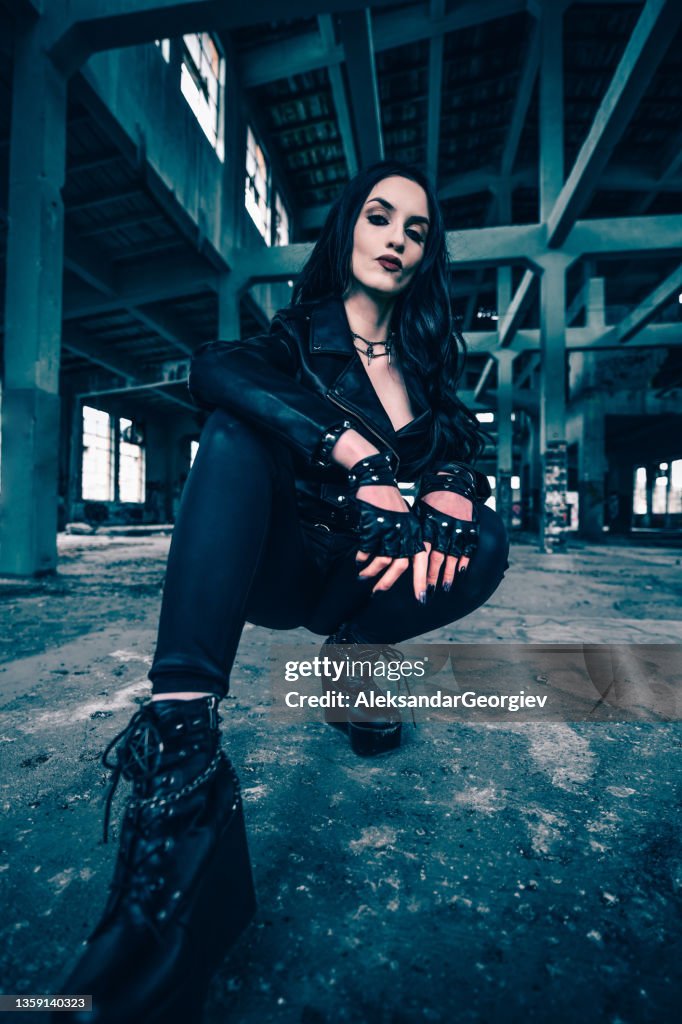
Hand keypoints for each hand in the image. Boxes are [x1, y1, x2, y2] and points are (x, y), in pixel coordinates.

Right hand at [355, 483, 427, 601]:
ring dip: (370, 571)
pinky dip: (362, 558)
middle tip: (377, 593)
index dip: (422, 581)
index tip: (422, 598)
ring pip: (382, 560)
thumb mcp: (403, 519)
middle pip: (400, 566)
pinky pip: (367, 549)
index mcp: (415, 532)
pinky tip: (359, 560)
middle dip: (388, 583)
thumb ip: (404, 539)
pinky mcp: (375, 526)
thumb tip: (398, 564)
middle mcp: (405, 533)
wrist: (376, 480)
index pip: (422, 561)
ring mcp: (390, 530)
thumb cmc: (389, 501)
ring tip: (362, 577)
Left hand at [418, 489, 476, 590]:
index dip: (419, 574)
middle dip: (432, 578)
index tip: (418, 587)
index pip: (421, 555)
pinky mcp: (469, 529)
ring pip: (452, 558)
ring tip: (445, 588)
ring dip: (448, 575)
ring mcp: (457, 531)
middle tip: (428, 593)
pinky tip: (460, 573)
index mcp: (427, 527)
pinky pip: (467, 550)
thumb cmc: (430, 499)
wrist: (452, 483)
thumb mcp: (418, 513)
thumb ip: (413, 533)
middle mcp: (442, 531)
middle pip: (436, 560)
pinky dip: (464, 562)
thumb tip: (399, 550)